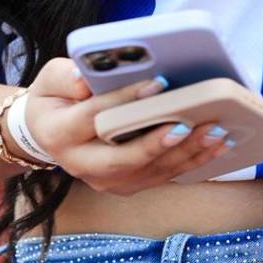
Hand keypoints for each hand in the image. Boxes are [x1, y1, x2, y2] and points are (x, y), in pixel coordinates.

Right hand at [20, 58, 230, 192]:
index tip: (159, 82)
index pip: (96, 117)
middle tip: (191, 124)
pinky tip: (215, 147)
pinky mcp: (124, 186)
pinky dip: (190, 163)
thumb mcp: (50, 79)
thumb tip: (85, 80)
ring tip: (215, 133)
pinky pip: (160, 177)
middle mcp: (80, 164)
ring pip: (148, 173)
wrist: (47, 132)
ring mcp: (103, 181)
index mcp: (59, 134)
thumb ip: (66, 76)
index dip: (126, 100)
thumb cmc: (55, 98)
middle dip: (159, 143)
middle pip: (123, 159)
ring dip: (185, 155)